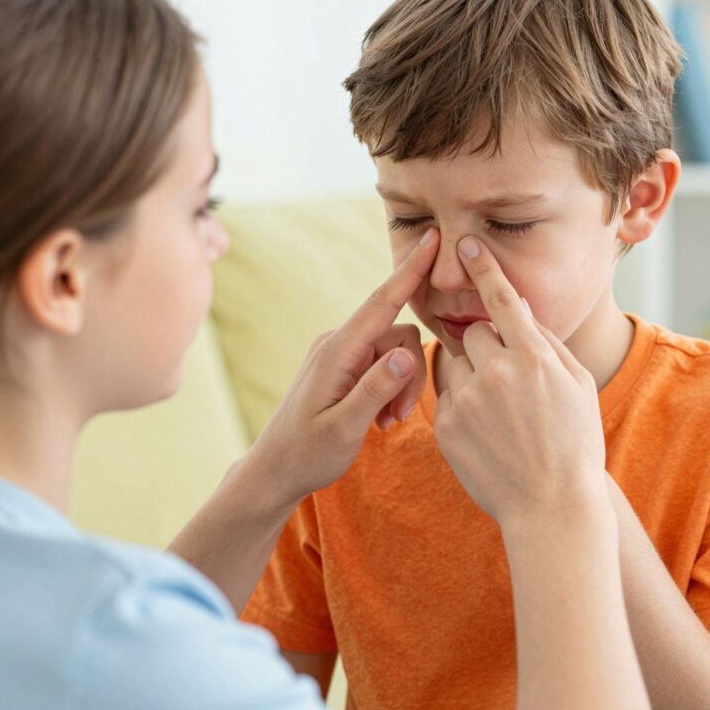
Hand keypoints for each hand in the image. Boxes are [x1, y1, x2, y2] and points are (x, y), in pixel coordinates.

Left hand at [254, 228, 438, 505]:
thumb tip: (409, 352)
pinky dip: (391, 389)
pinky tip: (380, 418)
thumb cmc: (306, 455)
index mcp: (337, 351)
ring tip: (386, 422)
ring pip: (396, 353)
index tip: (434, 238)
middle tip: (398, 419)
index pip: (383, 301)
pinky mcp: (345, 366)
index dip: (411, 270)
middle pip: (400, 336)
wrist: (274, 471)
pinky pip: (383, 364)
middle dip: (410, 375)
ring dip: (401, 387)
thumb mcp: (344, 429)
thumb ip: (377, 388)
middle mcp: (339, 343)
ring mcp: (341, 353)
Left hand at [434, 236, 605, 527]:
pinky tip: (487, 432)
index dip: (483, 268)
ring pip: (456, 362)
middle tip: (507, 379)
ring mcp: (468, 400)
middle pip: (473, 332)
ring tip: (498, 411)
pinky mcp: (446, 425)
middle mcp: (496, 372)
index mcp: (533, 357)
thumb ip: (546, 342)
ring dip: (472, 374)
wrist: (552, 507)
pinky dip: (462, 405)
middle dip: (486, 345)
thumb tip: (519, 309)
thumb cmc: (574, 443)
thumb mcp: (577, 385)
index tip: (466, 244)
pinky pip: (447, 396)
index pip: (501, 299)